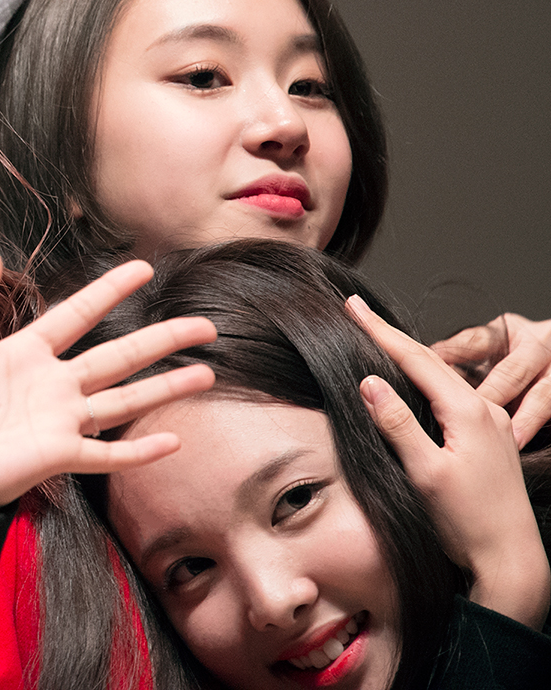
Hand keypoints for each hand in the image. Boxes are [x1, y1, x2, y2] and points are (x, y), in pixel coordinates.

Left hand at [0, 254, 216, 515]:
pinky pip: (105, 453)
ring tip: (208, 372)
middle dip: (161, 339)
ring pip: (123, 399)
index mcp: (20, 355)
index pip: (75, 314)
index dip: (108, 291)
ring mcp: (56, 422)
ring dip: (165, 387)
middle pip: (117, 354)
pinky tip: (172, 440)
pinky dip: (138, 450)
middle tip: (205, 324)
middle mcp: (48, 386)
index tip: (142, 268)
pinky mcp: (53, 457)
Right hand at [350, 296, 549, 629]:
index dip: (380, 331)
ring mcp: (491, 424)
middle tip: (359, 313)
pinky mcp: (491, 440)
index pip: (415, 359)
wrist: (510, 558)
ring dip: (410, 358)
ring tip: (380, 340)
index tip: (353, 306)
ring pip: (444, 378)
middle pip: (431, 361)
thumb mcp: (424, 472)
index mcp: (468, 412)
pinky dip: (428, 382)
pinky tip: (415, 385)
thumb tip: (369, 382)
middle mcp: (484, 410)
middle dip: (392, 336)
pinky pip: (455, 397)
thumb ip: (397, 424)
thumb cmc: (466, 521)